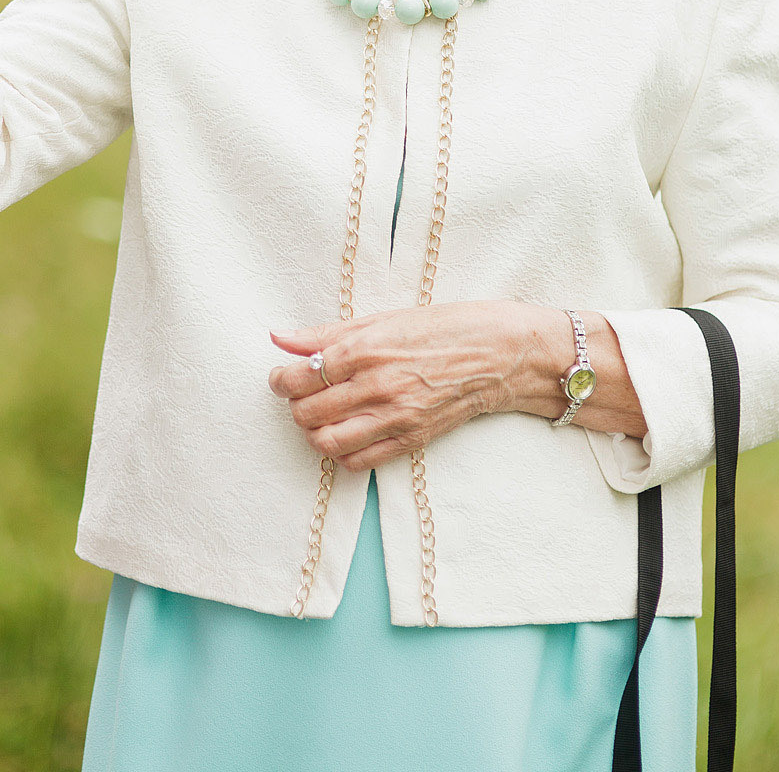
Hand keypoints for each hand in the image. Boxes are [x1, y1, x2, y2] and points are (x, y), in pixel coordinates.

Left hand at [268, 301, 529, 471]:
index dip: (281, 379)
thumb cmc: (444, 327)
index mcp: (366, 349)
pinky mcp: (411, 440)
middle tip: (300, 393)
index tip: (281, 375)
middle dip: (294, 404)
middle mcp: (377, 386)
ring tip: (320, 415)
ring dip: (314, 431)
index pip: (301, 375)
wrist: (500, 353)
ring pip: (327, 442)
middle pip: (307, 412)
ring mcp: (395, 417)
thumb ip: (327, 332)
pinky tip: (347, 432)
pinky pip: (359, 461)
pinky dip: (342, 453)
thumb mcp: (384, 318)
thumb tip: (279, 337)